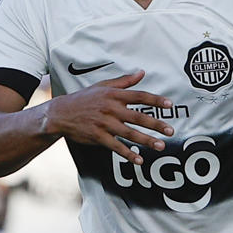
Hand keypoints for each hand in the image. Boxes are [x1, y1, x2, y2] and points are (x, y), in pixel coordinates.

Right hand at [45, 71, 173, 163]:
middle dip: (156, 124)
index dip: (155, 100)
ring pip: (130, 133)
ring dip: (146, 140)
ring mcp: (104, 123)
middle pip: (138, 117)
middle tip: (171, 130)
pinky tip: (139, 159)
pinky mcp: (97, 136)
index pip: (139, 96)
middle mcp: (111, 108)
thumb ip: (124, 81)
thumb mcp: (103, 86)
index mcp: (114, 95)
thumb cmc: (84, 98)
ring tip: (161, 146)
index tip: (169, 105)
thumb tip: (142, 72)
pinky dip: (128, 154)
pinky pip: (116, 146)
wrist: (61, 113)